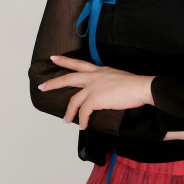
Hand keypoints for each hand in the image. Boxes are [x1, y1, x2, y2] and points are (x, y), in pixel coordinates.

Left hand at [38, 55, 154, 129]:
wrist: (141, 87)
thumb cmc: (135, 85)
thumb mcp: (118, 78)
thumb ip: (108, 82)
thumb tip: (105, 93)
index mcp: (100, 70)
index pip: (79, 64)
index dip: (65, 61)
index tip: (54, 58)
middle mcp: (94, 76)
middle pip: (69, 77)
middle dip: (54, 82)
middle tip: (43, 86)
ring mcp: (94, 87)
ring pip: (74, 99)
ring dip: (68, 111)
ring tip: (66, 120)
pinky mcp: (95, 98)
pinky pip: (84, 112)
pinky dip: (82, 120)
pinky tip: (83, 125)